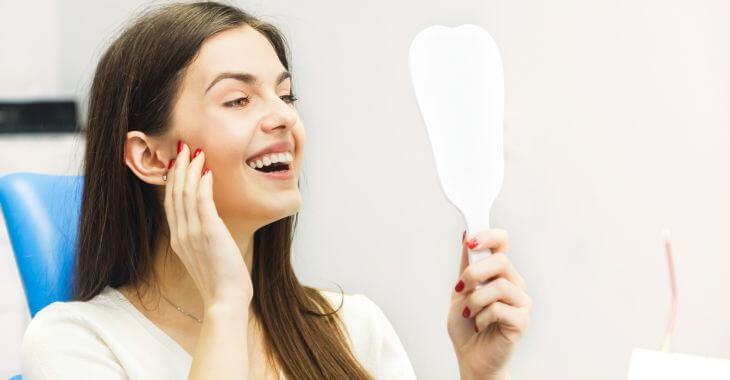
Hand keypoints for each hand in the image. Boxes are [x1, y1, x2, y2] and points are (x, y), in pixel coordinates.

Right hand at [164, 141, 252, 308]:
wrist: (225, 300)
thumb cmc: (221, 281)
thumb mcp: (206, 256)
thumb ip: (203, 238)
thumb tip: (211, 224)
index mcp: (178, 239)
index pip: (171, 202)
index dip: (173, 180)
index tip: (178, 162)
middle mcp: (181, 234)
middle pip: (174, 193)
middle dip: (179, 168)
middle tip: (183, 147)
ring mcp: (192, 233)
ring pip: (186, 193)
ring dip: (190, 170)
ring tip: (196, 151)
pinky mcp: (208, 233)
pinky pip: (202, 202)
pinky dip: (203, 184)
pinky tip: (207, 170)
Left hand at [447, 229, 531, 379]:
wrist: (470, 356)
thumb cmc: (466, 325)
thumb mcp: (459, 291)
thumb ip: (466, 265)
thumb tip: (466, 236)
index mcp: (499, 272)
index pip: (502, 242)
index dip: (488, 235)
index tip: (471, 241)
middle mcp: (514, 282)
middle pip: (501, 261)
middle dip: (474, 273)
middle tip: (460, 289)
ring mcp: (521, 301)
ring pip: (499, 286)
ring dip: (475, 300)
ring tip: (468, 313)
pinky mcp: (522, 320)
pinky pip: (499, 308)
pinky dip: (482, 317)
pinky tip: (480, 325)